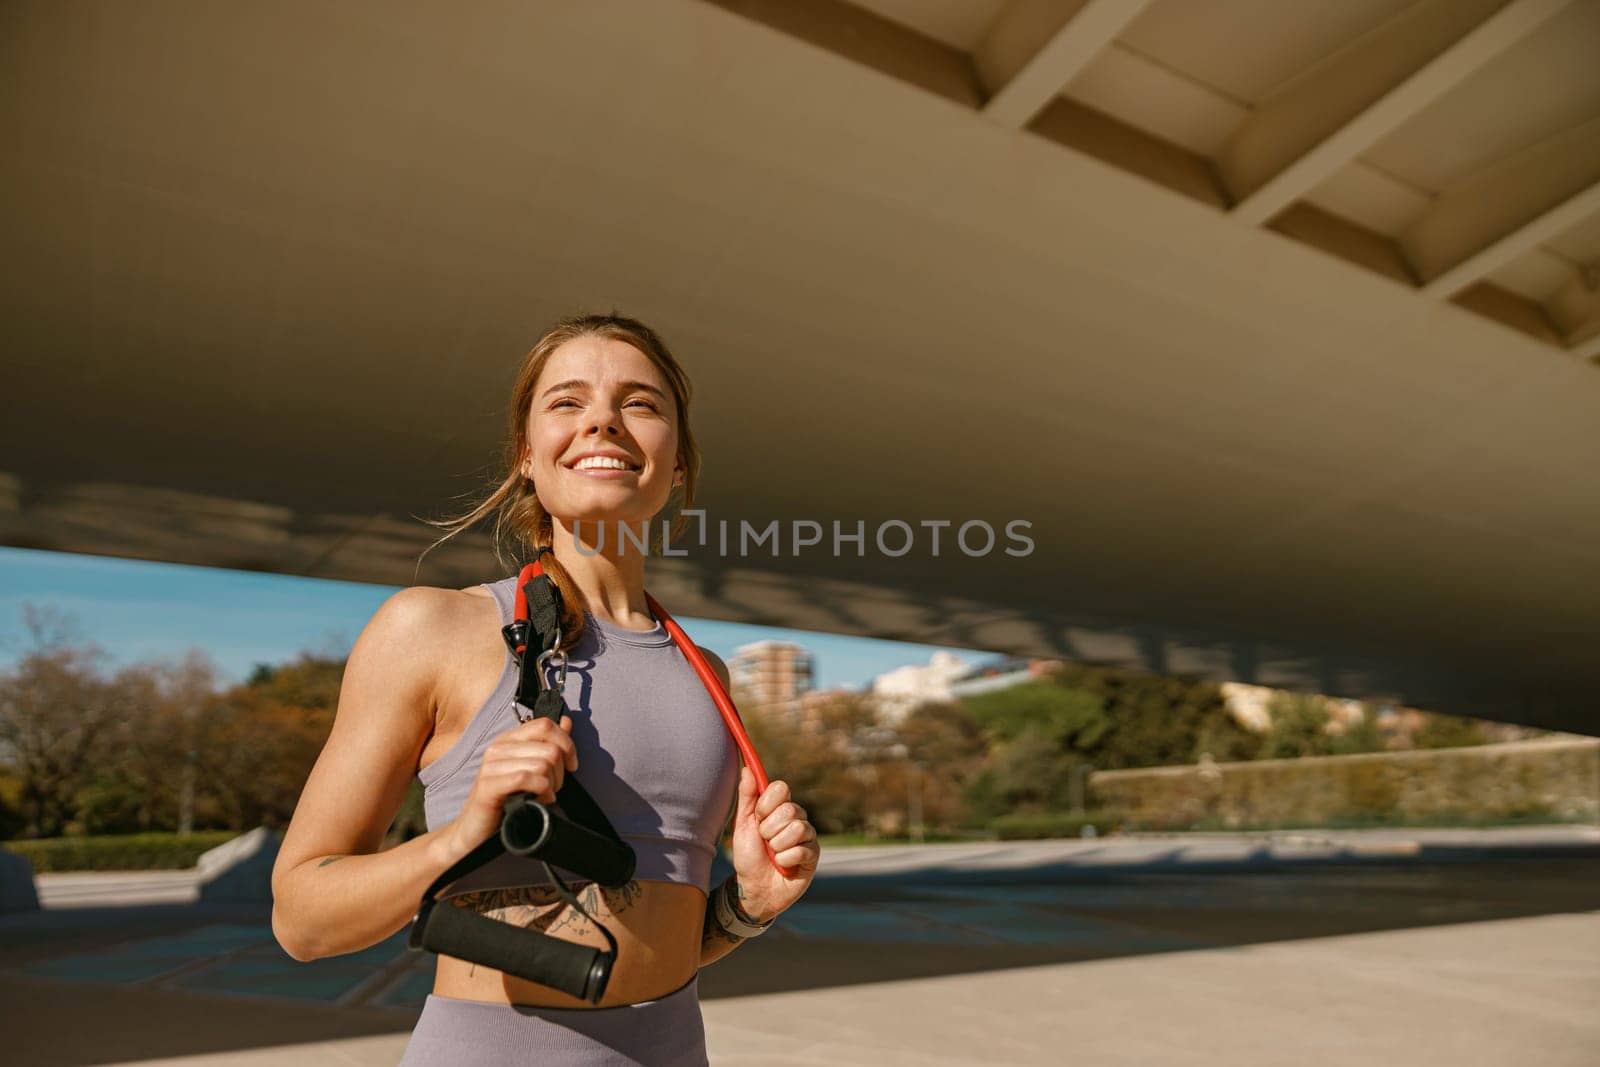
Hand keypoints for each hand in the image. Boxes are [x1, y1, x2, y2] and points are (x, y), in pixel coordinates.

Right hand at [445, 714, 577, 855]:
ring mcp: (490, 766)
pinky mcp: (488, 786)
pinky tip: (539, 801)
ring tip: (544, 796)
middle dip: (560, 772)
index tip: (571, 765)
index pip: (545, 725)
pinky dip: (541, 791)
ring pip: (541, 764)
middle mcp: (498, 748)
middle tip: (553, 788)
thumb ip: (547, 744)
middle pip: (549, 748)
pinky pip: (525, 778)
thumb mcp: (530, 769)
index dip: (566, 744)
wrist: (475, 830)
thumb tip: (566, 722)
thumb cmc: (505, 801)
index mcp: (509, 739)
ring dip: (551, 785)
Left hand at [727, 766, 818, 922]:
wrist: (753, 888)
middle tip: (765, 841)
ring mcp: (807, 836)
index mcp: (779, 808)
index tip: (758, 818)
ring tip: (774, 855)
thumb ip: (747, 796)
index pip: (781, 788)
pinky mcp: (814, 855)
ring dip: (777, 847)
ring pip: (797, 829)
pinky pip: (801, 850)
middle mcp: (796, 818)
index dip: (766, 804)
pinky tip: (784, 866)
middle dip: (769, 830)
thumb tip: (747, 768)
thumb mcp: (742, 825)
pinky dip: (785, 861)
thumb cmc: (748, 856)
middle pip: (789, 809)